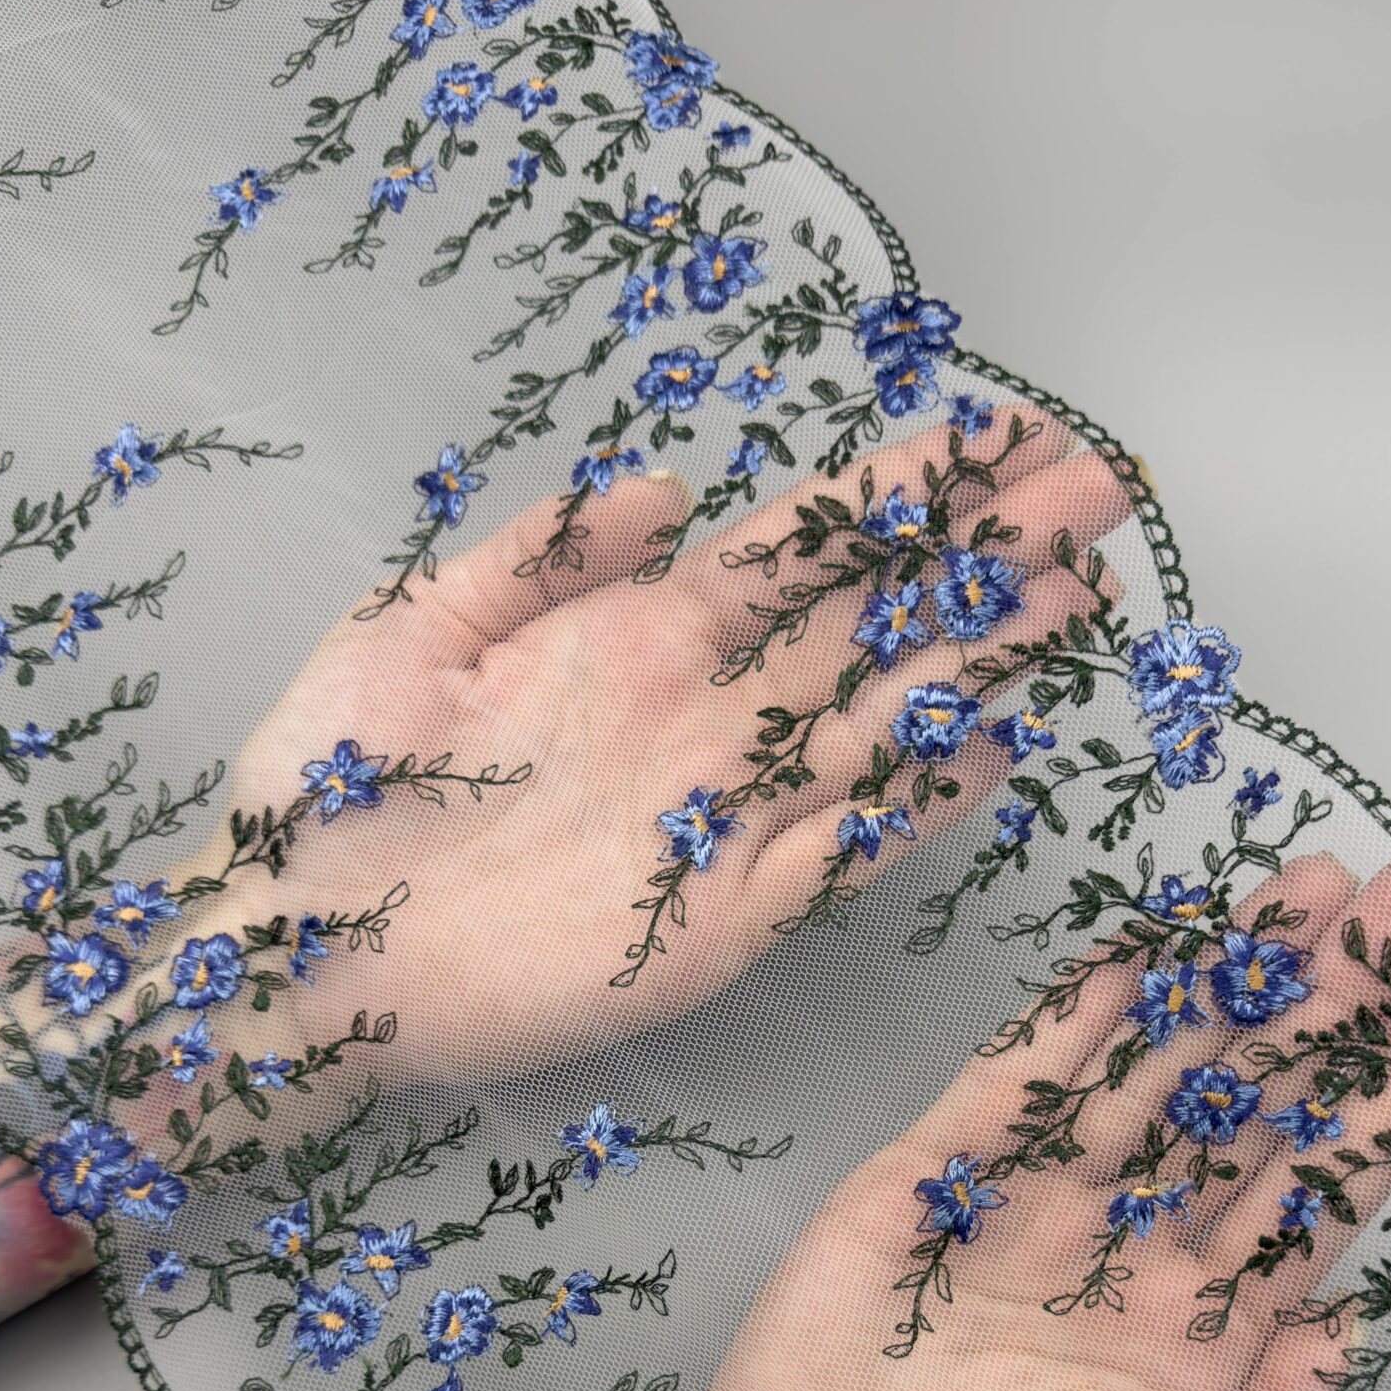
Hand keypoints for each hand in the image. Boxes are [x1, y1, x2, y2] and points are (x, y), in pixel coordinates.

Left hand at [207, 415, 1129, 1082]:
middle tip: (1097, 492)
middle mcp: (703, 711)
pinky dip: (912, 801)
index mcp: (637, 632)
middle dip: (985, 552)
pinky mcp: (720, 917)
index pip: (802, 540)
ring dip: (977, 656)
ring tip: (1073, 595)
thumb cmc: (333, 786)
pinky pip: (837, 849)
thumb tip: (669, 486)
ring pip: (877, 719)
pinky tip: (984, 747)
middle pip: (871, 616)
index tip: (1002, 436)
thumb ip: (544, 551)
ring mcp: (722, 813)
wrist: (294, 954)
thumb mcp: (414, 622)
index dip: (907, 488)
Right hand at [429, 851, 1390, 1390]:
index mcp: (1199, 1354)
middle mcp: (1125, 1271)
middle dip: (1330, 1013)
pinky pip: (1010, 1089)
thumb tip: (1353, 1318)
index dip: (1379, 1104)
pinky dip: (1073, 1023)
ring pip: (1149, 1079)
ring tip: (1307, 895)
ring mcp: (1025, 1224)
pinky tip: (1144, 954)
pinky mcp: (920, 1193)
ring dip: (1226, 987)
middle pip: (1251, 1115)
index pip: (1312, 1200)